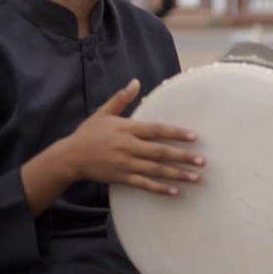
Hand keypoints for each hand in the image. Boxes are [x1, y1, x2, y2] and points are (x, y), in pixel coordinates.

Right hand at [57, 79, 203, 194]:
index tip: (194, 137)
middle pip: (160, 152)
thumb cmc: (88, 133)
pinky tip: (175, 191)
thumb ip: (122, 99)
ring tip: (196, 177)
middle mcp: (128, 147)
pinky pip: (144, 184)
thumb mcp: (103, 113)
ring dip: (177, 174)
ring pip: (156, 170)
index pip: (156, 130)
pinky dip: (160, 188)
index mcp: (126, 129)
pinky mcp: (121, 178)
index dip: (176, 133)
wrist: (70, 157)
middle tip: (202, 161)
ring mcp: (125, 164)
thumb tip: (135, 82)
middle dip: (183, 157)